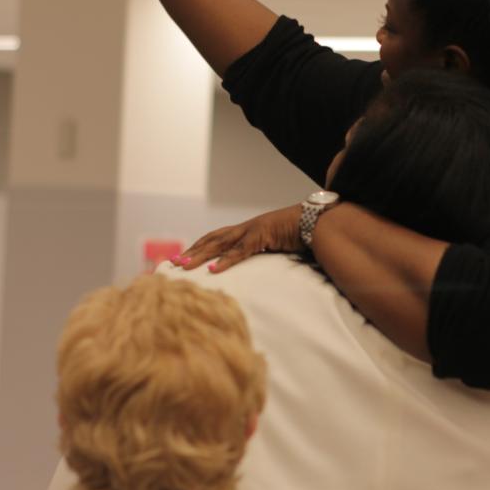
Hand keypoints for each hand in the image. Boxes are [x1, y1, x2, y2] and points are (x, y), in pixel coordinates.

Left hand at [174, 205, 303, 273]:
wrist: (316, 219)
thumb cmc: (299, 233)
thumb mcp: (276, 245)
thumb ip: (263, 252)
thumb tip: (257, 266)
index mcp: (247, 230)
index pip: (216, 238)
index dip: (198, 247)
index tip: (182, 259)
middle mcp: (245, 228)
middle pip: (211, 239)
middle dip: (191, 252)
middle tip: (172, 264)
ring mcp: (253, 230)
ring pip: (219, 244)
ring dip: (200, 255)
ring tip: (184, 266)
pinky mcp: (263, 236)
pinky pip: (241, 251)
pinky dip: (226, 261)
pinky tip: (213, 269)